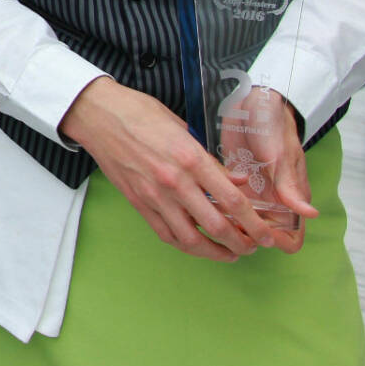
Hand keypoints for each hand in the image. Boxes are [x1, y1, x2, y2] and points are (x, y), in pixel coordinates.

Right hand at [60, 77, 280, 260]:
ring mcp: (154, 195)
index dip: (255, 223)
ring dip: (216, 252)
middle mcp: (174, 181)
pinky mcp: (138, 202)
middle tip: (254, 246)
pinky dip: (186, 245)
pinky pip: (166, 234)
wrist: (97, 114)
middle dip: (242, 243)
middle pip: (217, 226)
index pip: (232, 200)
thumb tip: (234, 180)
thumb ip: (210, 158)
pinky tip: (198, 245)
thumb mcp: (182, 127)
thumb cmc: (138, 112)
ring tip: (230, 253)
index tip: (267, 233)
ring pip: (191, 239)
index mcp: (190, 157)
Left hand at [217, 86, 315, 251]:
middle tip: (226, 225)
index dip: (275, 241)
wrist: (254, 99)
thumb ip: (290, 185)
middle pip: (261, 234)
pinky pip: (225, 201)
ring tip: (210, 215)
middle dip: (245, 235)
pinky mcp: (231, 179)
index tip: (254, 234)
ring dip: (228, 222)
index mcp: (290, 198)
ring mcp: (251, 191)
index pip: (289, 237)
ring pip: (241, 221)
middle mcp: (271, 200)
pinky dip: (216, 205)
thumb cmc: (274, 126)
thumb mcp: (281, 154)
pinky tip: (202, 201)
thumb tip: (311, 214)